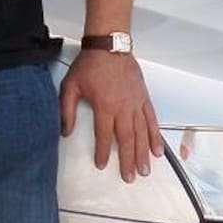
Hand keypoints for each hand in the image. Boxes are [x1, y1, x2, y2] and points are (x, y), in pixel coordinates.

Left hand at [59, 51, 164, 182]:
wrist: (109, 46)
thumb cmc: (90, 65)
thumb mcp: (70, 86)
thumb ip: (66, 110)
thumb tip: (64, 131)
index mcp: (104, 106)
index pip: (104, 135)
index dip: (103, 152)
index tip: (102, 165)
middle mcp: (123, 107)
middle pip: (127, 139)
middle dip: (128, 160)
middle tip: (129, 177)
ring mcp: (136, 103)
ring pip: (141, 133)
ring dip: (143, 153)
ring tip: (145, 170)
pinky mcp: (144, 97)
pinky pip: (152, 120)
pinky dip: (155, 135)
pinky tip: (158, 149)